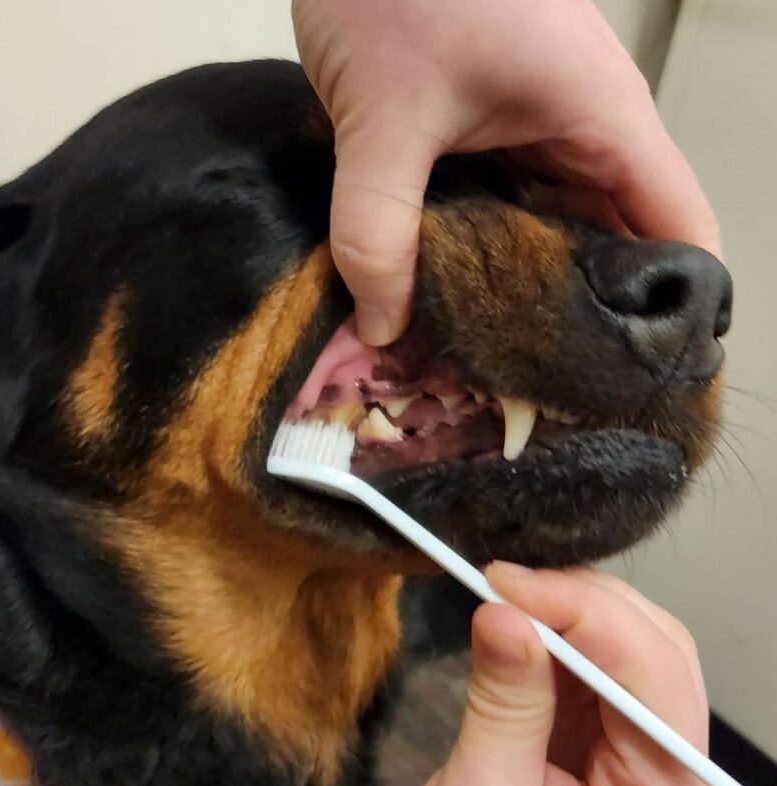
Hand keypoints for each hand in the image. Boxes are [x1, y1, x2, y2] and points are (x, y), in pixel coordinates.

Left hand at [292, 0, 720, 346]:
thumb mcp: (385, 118)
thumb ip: (377, 230)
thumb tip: (383, 328)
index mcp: (601, 121)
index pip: (679, 229)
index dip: (675, 310)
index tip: (642, 384)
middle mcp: (583, 134)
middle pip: (616, 245)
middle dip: (585, 321)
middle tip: (548, 399)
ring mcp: (538, 132)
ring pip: (556, 234)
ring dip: (529, 295)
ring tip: (498, 370)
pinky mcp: (490, 132)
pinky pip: (507, 210)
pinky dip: (487, 257)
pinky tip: (454, 304)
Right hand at [301, 565, 718, 785]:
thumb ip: (503, 704)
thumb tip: (506, 613)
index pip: (653, 682)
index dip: (585, 616)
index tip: (508, 582)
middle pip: (656, 659)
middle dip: (583, 608)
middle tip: (503, 583)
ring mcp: (636, 775)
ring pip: (627, 660)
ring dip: (567, 621)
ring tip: (502, 601)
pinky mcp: (599, 764)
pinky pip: (590, 684)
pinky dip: (552, 649)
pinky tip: (515, 635)